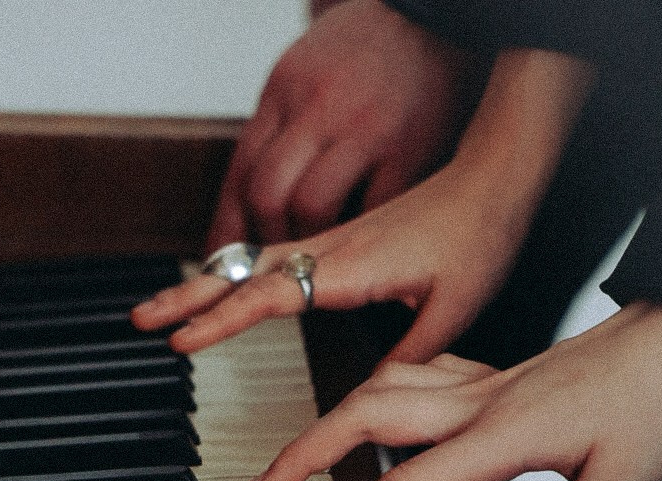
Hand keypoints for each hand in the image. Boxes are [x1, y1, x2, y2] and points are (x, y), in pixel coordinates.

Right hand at [134, 52, 594, 368]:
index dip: (222, 320)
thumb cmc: (476, 238)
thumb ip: (406, 358)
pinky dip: (230, 277)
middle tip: (140, 322)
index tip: (182, 341)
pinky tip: (214, 290)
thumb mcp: (452, 311)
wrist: (493, 177)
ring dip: (200, 286)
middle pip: (240, 274)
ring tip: (157, 311)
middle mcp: (326, 250)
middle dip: (186, 298)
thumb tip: (371, 403)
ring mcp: (324, 243)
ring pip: (247, 264)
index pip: (269, 296)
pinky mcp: (331, 242)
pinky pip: (266, 259)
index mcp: (348, 268)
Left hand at [205, 0, 474, 247]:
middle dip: (264, 244)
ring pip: (311, 207)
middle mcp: (318, 105)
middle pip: (267, 195)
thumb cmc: (371, 52)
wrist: (438, 14)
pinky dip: (360, 239)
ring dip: (310, 248)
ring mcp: (364, 126)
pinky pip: (372, 211)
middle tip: (274, 273)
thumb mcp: (308, 74)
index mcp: (286, 90)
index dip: (228, 233)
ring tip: (317, 269)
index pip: (240, 175)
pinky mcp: (409, 146)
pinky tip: (362, 252)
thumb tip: (249, 208)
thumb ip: (280, 135)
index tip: (223, 271)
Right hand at [249, 303, 661, 480]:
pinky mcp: (497, 375)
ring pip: (381, 383)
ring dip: (330, 418)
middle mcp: (479, 402)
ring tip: (299, 457)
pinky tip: (377, 411)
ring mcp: (483, 383)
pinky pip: (417, 371)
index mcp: (502, 434)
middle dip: (303, 453)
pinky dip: (379, 393)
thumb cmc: (661, 399)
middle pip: (363, 414)